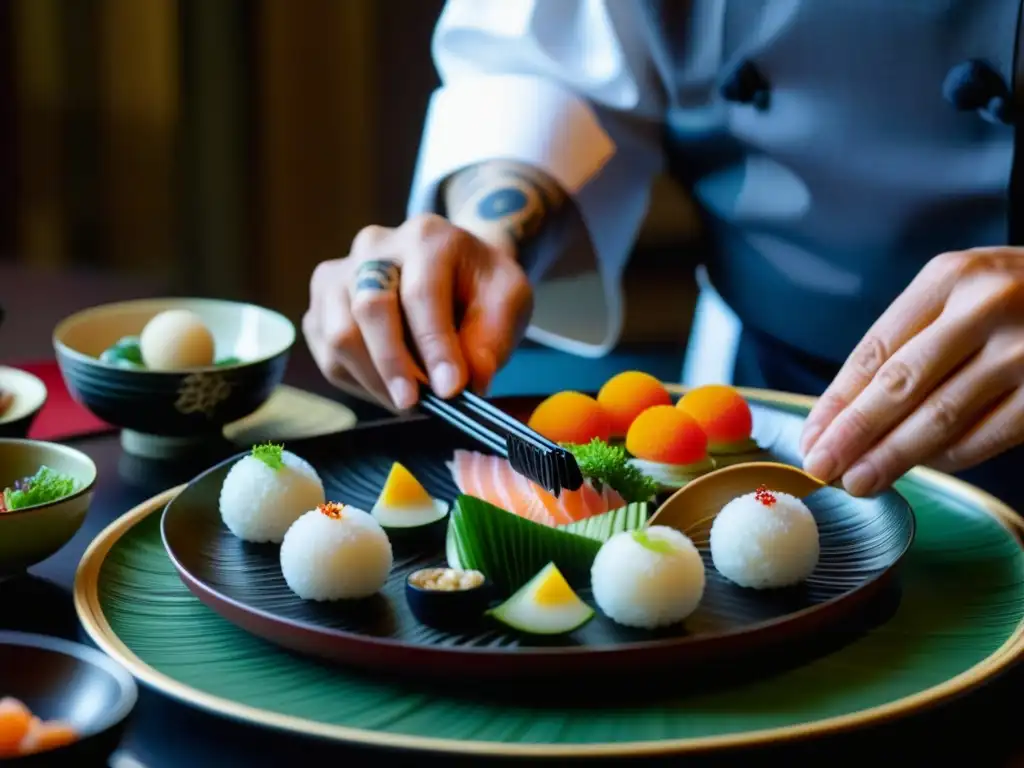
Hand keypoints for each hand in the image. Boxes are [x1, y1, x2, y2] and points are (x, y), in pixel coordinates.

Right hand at [303, 214, 532, 409]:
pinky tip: (389, 389)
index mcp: (427, 237)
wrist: (452, 272)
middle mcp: (374, 246)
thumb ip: (492, 339)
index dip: (434, 346)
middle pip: (369, 308)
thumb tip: (470, 382)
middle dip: (394, 365)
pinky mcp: (321, 305)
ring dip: (374, 380)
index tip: (451, 389)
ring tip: (409, 402)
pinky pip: (328, 354)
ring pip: (340, 334)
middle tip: (417, 404)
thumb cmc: (480, 288)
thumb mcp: (508, 302)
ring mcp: (340, 273)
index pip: (421, 293)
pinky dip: (358, 382)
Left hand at [800, 247, 1023, 494]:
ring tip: (859, 482)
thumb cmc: (1019, 297)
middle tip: (822, 469)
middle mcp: (985, 308)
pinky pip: (987, 435)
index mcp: (949, 278)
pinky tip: (924, 468)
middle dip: (853, 434)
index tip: (811, 437)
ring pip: (940, 416)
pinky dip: (949, 458)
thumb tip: (845, 412)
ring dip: (893, 456)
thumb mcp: (964, 292)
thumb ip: (912, 339)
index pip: (875, 350)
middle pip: (900, 384)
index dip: (837, 401)